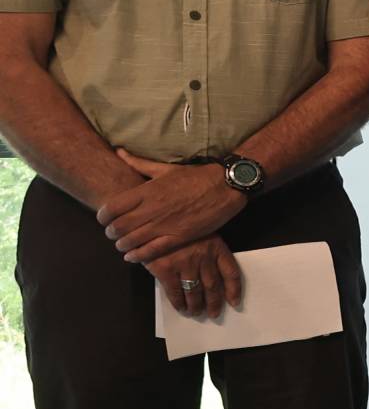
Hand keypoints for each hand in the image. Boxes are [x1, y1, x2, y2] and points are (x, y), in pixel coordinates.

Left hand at [96, 151, 245, 262]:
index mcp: (146, 191)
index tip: (103, 219)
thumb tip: (119, 152)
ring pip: (132, 240)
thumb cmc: (196, 176)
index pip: (111, 208)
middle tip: (112, 234)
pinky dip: (138, 255)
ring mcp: (165, 224)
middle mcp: (152, 209)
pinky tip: (133, 256)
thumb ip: (139, 163)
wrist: (225, 186)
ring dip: (122, 245)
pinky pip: (152, 250)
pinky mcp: (179, 236)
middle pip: (118, 227)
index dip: (102, 216)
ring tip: (122, 245)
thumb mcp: (165, 168)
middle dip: (111, 233)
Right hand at [148, 236, 243, 319]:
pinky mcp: (165, 269)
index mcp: (216, 247)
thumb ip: (207, 251)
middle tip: (213, 313)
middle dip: (214, 302)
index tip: (234, 303)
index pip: (231, 273)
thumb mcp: (199, 232)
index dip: (234, 290)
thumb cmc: (178, 227)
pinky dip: (179, 303)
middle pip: (213, 286)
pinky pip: (175, 292)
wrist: (151, 221)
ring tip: (196, 312)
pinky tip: (181, 308)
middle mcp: (203, 257)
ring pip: (195, 292)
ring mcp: (184, 263)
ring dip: (196, 305)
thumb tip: (213, 278)